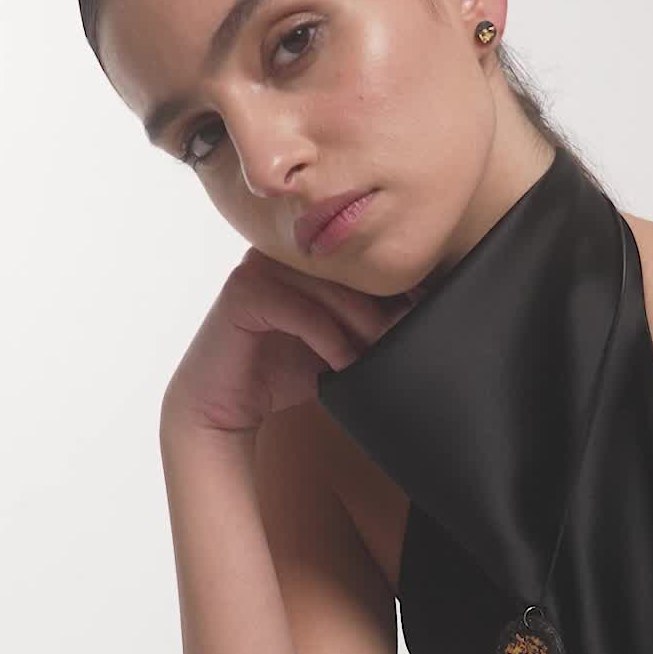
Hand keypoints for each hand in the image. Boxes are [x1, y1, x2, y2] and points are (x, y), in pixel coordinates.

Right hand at [160, 247, 419, 436]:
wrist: (223, 404)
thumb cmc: (280, 370)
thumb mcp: (337, 343)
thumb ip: (369, 323)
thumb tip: (429, 312)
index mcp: (308, 252)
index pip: (362, 258)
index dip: (399, 286)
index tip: (428, 316)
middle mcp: (284, 250)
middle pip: (352, 271)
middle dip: (386, 310)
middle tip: (410, 342)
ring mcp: (260, 265)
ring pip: (331, 291)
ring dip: (364, 328)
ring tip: (380, 358)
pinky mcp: (244, 291)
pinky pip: (303, 312)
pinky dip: (331, 342)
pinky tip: (344, 364)